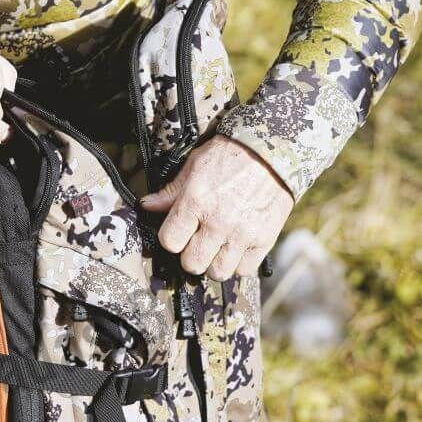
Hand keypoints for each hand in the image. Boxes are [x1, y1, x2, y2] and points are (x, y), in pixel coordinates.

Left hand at [141, 135, 293, 279]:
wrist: (274, 149)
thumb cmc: (230, 156)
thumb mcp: (194, 166)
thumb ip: (171, 192)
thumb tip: (147, 206)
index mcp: (196, 201)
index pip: (169, 242)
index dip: (172, 238)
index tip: (181, 231)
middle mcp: (218, 221)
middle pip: (192, 263)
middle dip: (191, 254)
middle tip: (199, 241)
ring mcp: (242, 233)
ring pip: (218, 272)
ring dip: (215, 262)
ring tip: (218, 246)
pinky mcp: (264, 239)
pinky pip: (244, 269)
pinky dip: (239, 263)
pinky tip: (237, 247)